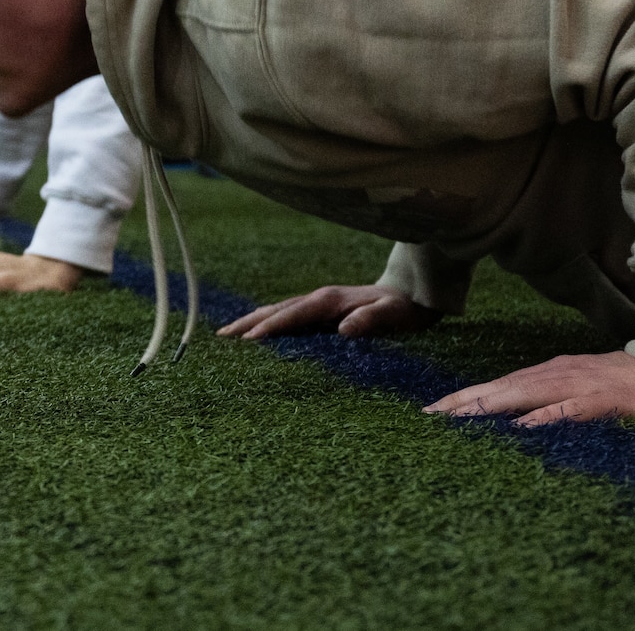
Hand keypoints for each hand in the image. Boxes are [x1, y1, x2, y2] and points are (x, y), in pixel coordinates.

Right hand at [217, 284, 441, 340]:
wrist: (413, 293)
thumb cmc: (403, 309)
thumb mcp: (392, 315)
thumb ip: (369, 320)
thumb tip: (343, 329)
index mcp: (328, 301)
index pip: (292, 315)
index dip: (270, 327)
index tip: (248, 341)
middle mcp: (318, 299)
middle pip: (275, 310)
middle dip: (247, 323)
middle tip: (221, 338)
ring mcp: (317, 303)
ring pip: (277, 311)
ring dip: (252, 322)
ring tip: (227, 335)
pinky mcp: (320, 310)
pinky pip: (287, 316)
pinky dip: (267, 323)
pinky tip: (258, 333)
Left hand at [425, 351, 634, 425]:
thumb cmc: (632, 384)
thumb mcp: (584, 389)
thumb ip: (553, 401)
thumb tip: (518, 420)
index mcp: (551, 375)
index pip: (498, 387)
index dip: (464, 399)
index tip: (430, 413)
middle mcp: (557, 376)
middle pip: (500, 389)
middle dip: (462, 403)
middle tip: (427, 418)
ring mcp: (580, 387)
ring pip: (525, 395)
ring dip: (489, 407)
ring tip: (455, 419)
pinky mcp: (606, 400)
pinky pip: (570, 410)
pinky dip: (544, 418)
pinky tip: (521, 429)